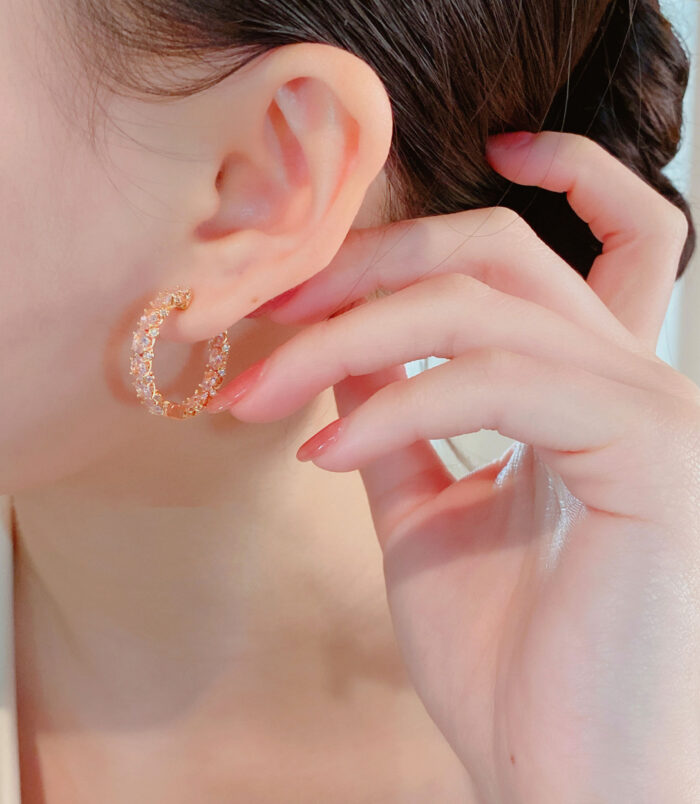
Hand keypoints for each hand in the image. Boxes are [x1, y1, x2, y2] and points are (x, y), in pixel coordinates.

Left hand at [208, 132, 699, 802]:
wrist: (562, 771)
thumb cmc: (504, 655)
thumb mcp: (427, 514)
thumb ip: (398, 421)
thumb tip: (350, 352)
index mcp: (590, 388)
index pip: (583, 238)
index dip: (517, 187)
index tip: (398, 216)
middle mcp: (632, 380)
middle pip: (498, 249)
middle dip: (368, 263)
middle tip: (269, 305)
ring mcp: (651, 409)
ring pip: (481, 305)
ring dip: (346, 336)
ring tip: (259, 390)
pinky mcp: (649, 455)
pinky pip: (497, 381)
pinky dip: (397, 404)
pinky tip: (324, 456)